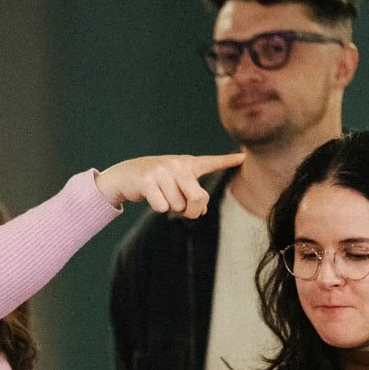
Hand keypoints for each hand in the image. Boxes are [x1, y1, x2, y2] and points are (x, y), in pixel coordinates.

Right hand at [95, 153, 245, 217]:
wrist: (126, 175)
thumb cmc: (157, 182)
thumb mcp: (176, 186)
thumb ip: (192, 197)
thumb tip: (201, 212)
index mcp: (187, 164)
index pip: (210, 162)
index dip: (227, 160)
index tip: (243, 157)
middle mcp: (177, 165)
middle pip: (198, 198)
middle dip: (191, 211)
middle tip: (181, 210)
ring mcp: (162, 171)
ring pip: (178, 205)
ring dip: (170, 208)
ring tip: (161, 195)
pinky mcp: (148, 181)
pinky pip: (162, 206)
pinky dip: (157, 207)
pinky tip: (151, 196)